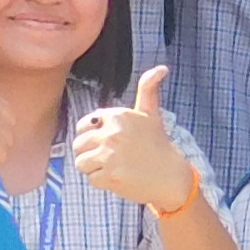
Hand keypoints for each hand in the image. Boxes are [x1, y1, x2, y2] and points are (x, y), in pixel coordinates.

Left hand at [69, 66, 203, 212]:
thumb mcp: (151, 114)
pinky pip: (90, 178)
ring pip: (81, 162)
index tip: (108, 141)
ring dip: (94, 167)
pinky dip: (101, 181)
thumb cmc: (158, 144)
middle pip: (78, 144)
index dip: (92, 135)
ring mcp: (110, 155)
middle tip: (110, 157)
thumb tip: (162, 68)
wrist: (170, 177)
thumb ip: (148, 88)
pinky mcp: (109, 176)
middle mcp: (113, 132)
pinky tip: (118, 177)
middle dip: (90, 152)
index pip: (83, 125)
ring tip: (113, 166)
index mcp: (118, 115)